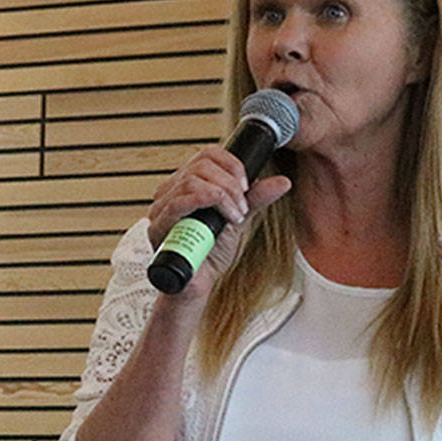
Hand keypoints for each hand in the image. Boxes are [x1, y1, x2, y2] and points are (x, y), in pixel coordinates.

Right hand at [146, 144, 290, 300]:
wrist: (200, 286)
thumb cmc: (212, 254)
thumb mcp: (240, 219)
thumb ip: (256, 199)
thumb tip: (283, 181)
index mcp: (187, 185)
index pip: (206, 155)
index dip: (231, 164)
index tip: (247, 185)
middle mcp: (170, 192)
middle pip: (200, 164)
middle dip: (230, 182)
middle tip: (243, 206)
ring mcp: (161, 208)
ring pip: (192, 180)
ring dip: (222, 194)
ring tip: (236, 215)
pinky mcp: (159, 226)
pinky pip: (180, 202)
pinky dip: (208, 203)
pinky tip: (225, 217)